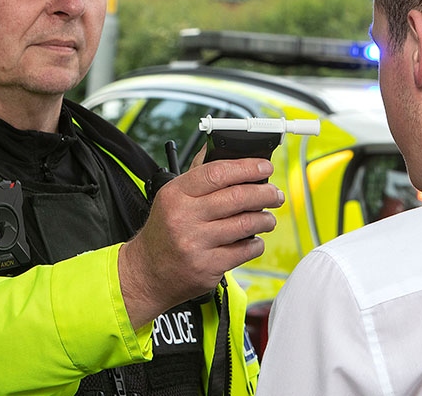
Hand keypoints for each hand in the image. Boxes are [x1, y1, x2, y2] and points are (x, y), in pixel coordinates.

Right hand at [119, 156, 282, 328]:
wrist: (146, 272)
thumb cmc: (163, 231)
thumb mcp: (171, 197)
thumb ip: (197, 174)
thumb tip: (221, 149)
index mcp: (176, 194)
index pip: (217, 173)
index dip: (247, 167)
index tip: (265, 167)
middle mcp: (184, 218)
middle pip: (237, 197)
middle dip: (265, 193)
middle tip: (275, 194)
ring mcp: (195, 244)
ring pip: (245, 224)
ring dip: (265, 219)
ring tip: (268, 218)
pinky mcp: (207, 267)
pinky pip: (244, 250)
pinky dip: (256, 243)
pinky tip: (254, 239)